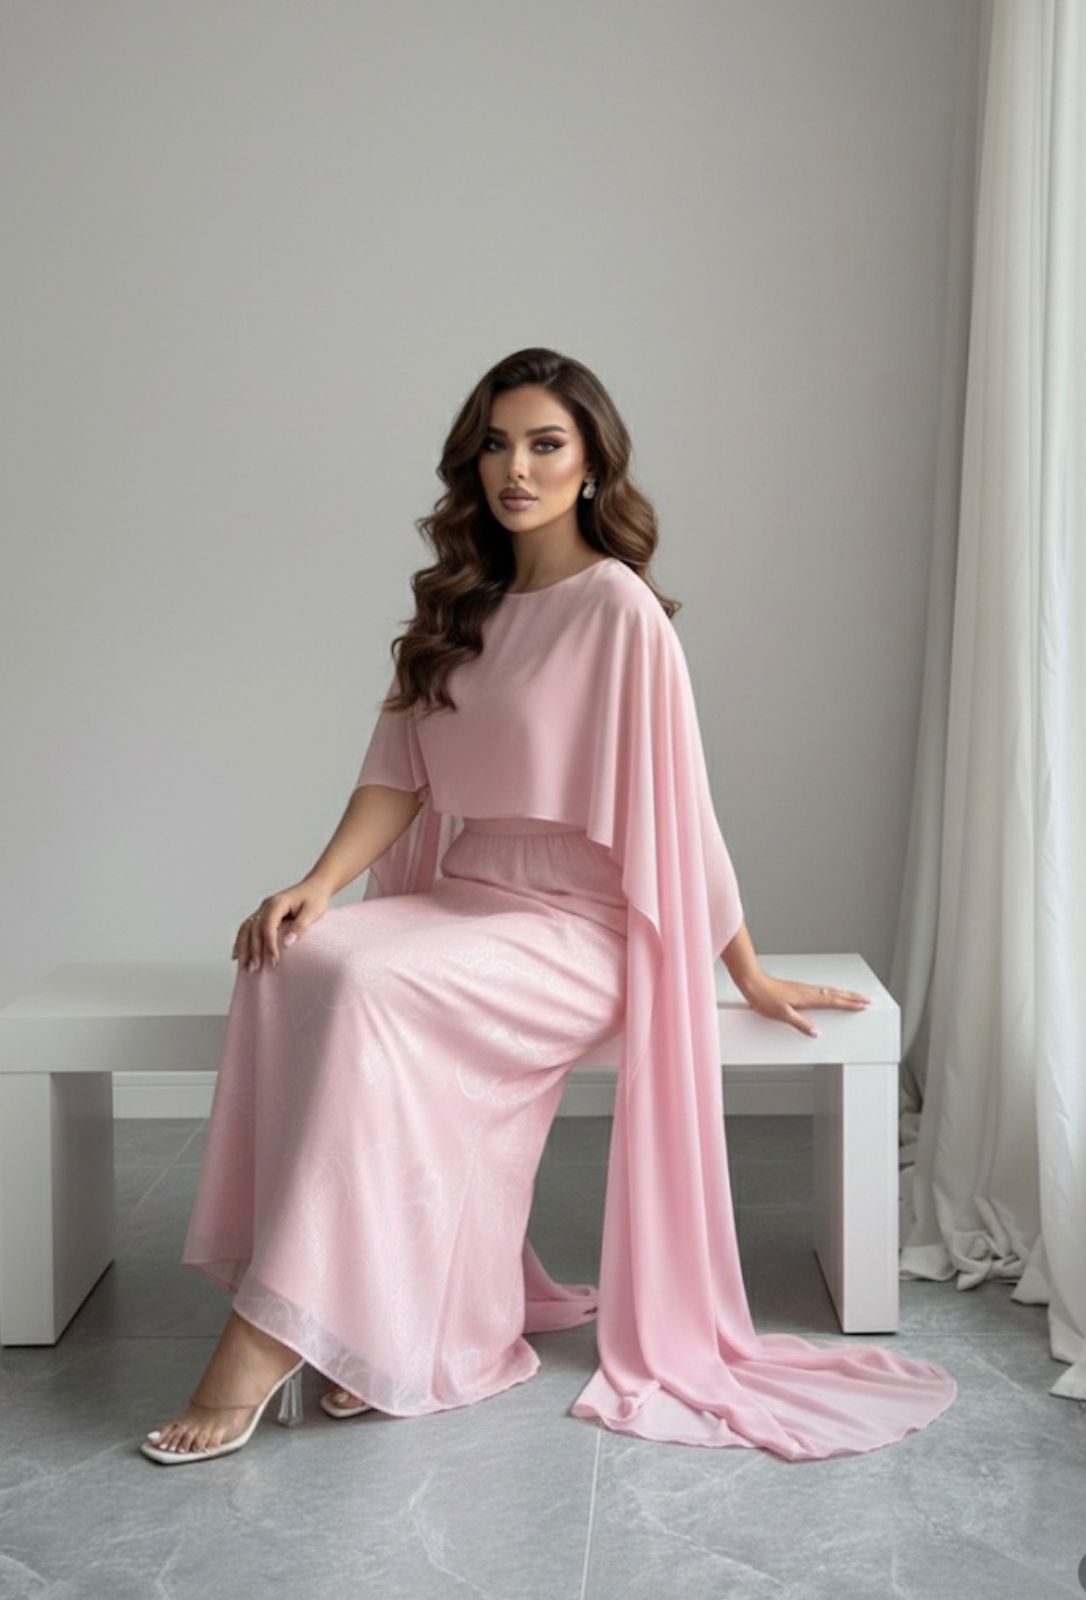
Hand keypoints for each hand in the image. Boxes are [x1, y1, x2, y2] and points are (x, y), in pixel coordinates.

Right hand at [231, 879, 332, 971]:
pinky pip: (247, 929)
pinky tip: (237, 955)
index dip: (269, 945)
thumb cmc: (315, 898)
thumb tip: (287, 943)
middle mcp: (266, 906)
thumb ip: (300, 926)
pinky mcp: (262, 915)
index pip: (268, 926)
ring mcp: (262, 910)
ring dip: (243, 948)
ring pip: (246, 929)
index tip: (273, 961)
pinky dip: (241, 942)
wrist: (314, 886)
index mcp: (277, 903)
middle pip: (253, 929)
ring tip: (244, 966)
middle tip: (255, 969)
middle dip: (253, 950)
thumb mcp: (313, 911)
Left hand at [741, 973, 872, 1037]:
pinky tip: (831, 995)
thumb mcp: (783, 1014)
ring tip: (855, 997)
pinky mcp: (799, 990)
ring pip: (830, 991)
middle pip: (836, 994)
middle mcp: (808, 991)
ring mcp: (804, 989)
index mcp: (808, 997)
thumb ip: (800, 1024)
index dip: (850, 1004)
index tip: (863, 1005)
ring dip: (844, 994)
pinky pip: (822, 991)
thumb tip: (816, 1033)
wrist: (752, 983)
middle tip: (867, 999)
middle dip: (853, 997)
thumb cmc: (764, 998)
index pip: (834, 1001)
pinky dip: (832, 993)